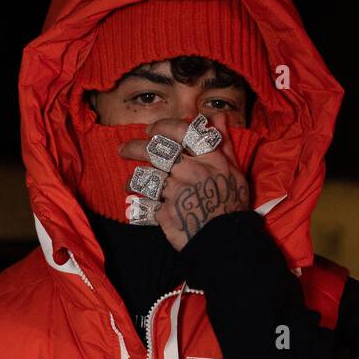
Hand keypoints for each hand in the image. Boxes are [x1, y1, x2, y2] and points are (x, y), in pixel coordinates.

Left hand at [118, 113, 250, 251]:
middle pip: (156, 152)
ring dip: (133, 179)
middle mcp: (191, 170)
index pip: (182, 131)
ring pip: (145, 177)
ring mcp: (176, 192)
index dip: (162, 127)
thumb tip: (216, 118)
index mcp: (209, 158)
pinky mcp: (166, 212)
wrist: (225, 240)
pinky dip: (138, 204)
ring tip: (129, 183)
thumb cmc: (232, 205)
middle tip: (123, 149)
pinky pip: (145, 204)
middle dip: (134, 147)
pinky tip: (136, 203)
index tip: (150, 131)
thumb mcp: (235, 171)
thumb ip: (223, 143)